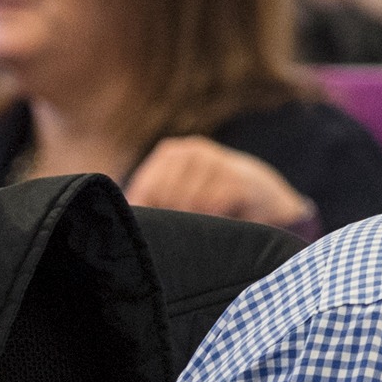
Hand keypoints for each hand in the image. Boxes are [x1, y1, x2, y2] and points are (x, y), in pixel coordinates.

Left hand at [127, 135, 317, 230]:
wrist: (264, 195)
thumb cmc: (211, 199)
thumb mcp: (180, 192)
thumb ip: (152, 201)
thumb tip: (118, 221)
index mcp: (170, 152)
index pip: (145, 190)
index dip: (148, 215)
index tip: (155, 232)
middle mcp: (191, 149)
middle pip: (165, 197)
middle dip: (174, 219)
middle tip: (187, 229)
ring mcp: (217, 160)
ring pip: (189, 203)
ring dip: (196, 221)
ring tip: (207, 223)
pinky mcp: (238, 177)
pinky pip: (213, 207)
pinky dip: (215, 220)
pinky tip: (223, 219)